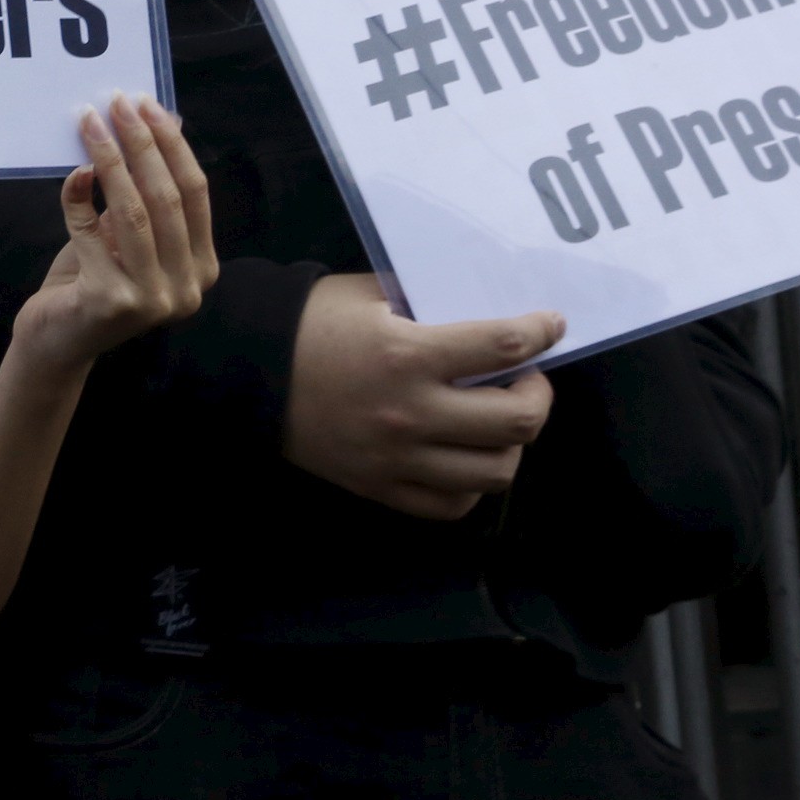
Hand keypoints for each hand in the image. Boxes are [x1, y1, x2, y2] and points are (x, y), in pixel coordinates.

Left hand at [9, 94, 218, 378]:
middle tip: (117, 104)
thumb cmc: (94, 279)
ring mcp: (152, 298)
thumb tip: (163, 121)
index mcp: (203, 268)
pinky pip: (90, 232)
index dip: (172, 146)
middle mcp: (188, 288)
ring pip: (133, 212)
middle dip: (141, 144)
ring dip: (109, 159)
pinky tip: (73, 173)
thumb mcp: (127, 234)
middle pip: (167, 198)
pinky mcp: (110, 301)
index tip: (147, 107)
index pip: (195, 194)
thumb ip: (146, 191)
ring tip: (89, 124)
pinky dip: (78, 197)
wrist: (59, 341)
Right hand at [283, 274, 561, 518]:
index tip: (551, 325)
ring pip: (496, 472)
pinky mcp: (382, 488)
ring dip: (512, 443)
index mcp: (408, 355)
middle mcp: (412, 413)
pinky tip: (465, 456)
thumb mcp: (369, 295)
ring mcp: (398, 459)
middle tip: (526, 379)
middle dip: (538, 395)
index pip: (504, 345)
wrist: (248, 374)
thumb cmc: (310, 324)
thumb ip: (425, 302)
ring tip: (498, 421)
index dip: (542, 331)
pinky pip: (452, 505)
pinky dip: (472, 483)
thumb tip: (480, 313)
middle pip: (517, 421)